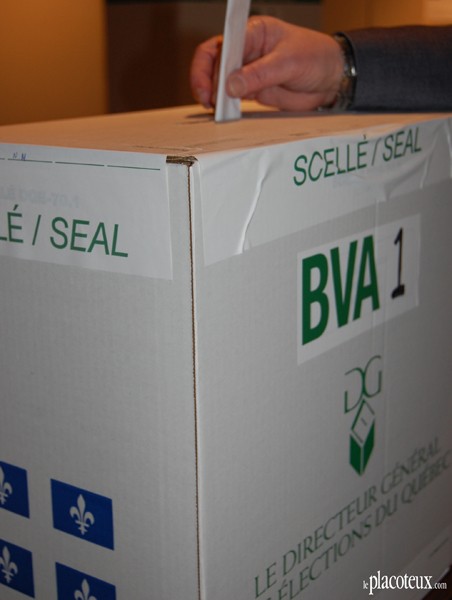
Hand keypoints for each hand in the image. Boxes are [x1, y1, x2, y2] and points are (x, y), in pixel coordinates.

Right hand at [190, 16, 343, 111]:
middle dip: (209, 83)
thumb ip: (260, 74)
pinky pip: (231, 98)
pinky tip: (224, 113)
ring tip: (217, 110)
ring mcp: (247, 71)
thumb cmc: (316, 58)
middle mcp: (246, 50)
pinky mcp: (252, 90)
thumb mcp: (289, 62)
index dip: (213, 65)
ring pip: (219, 82)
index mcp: (253, 32)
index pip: (222, 46)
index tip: (216, 86)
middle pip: (213, 63)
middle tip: (212, 102)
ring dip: (214, 97)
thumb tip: (232, 85)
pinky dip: (225, 107)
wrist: (331, 79)